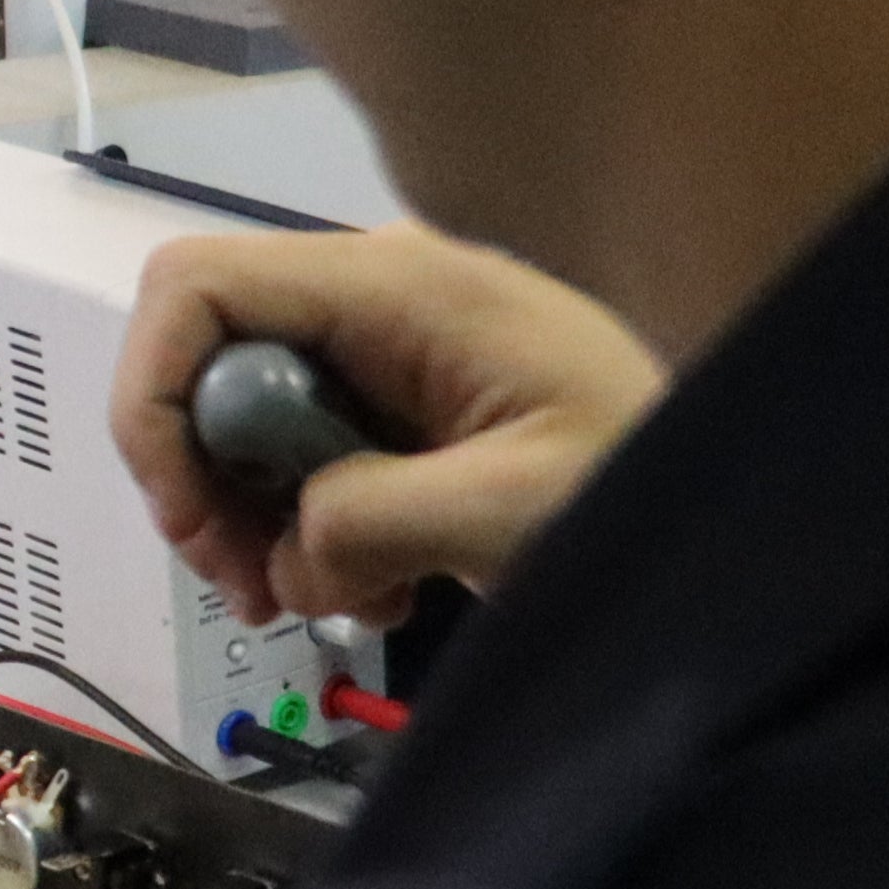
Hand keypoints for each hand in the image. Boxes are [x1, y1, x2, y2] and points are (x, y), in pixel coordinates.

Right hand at [106, 223, 665, 627]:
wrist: (738, 499)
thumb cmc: (647, 478)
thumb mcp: (510, 508)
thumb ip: (373, 517)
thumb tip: (290, 552)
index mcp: (397, 286)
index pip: (197, 288)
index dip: (151, 394)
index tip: (187, 515)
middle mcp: (375, 295)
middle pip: (204, 360)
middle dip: (203, 482)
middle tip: (252, 591)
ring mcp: (385, 346)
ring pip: (241, 419)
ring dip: (253, 524)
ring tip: (323, 601)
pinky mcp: (399, 402)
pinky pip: (300, 454)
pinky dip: (307, 532)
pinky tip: (375, 586)